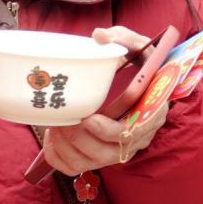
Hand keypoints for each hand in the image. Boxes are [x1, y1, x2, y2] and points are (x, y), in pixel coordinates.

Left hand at [41, 26, 171, 175]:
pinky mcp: (100, 154)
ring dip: (67, 148)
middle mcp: (136, 136)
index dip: (108, 131)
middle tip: (62, 121)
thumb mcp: (139, 46)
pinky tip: (53, 139)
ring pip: (90, 163)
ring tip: (55, 127)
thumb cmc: (140, 64)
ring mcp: (118, 149)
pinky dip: (60, 157)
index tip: (88, 119)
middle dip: (79, 140)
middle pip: (107, 154)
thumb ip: (122, 38)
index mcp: (150, 112)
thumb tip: (98, 36)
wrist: (141, 82)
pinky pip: (77, 168)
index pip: (132, 133)